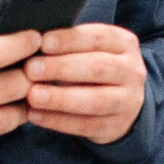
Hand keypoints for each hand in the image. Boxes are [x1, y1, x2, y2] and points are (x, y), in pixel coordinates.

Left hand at [24, 23, 149, 145]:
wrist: (121, 101)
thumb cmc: (92, 67)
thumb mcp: (88, 49)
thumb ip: (67, 45)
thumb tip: (31, 42)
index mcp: (124, 44)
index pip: (99, 37)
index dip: (70, 40)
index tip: (43, 42)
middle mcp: (132, 71)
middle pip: (98, 68)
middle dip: (62, 68)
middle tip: (31, 69)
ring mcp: (129, 101)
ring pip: (95, 100)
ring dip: (61, 98)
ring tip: (33, 96)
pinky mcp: (118, 125)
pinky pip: (87, 125)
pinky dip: (59, 121)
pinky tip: (36, 115)